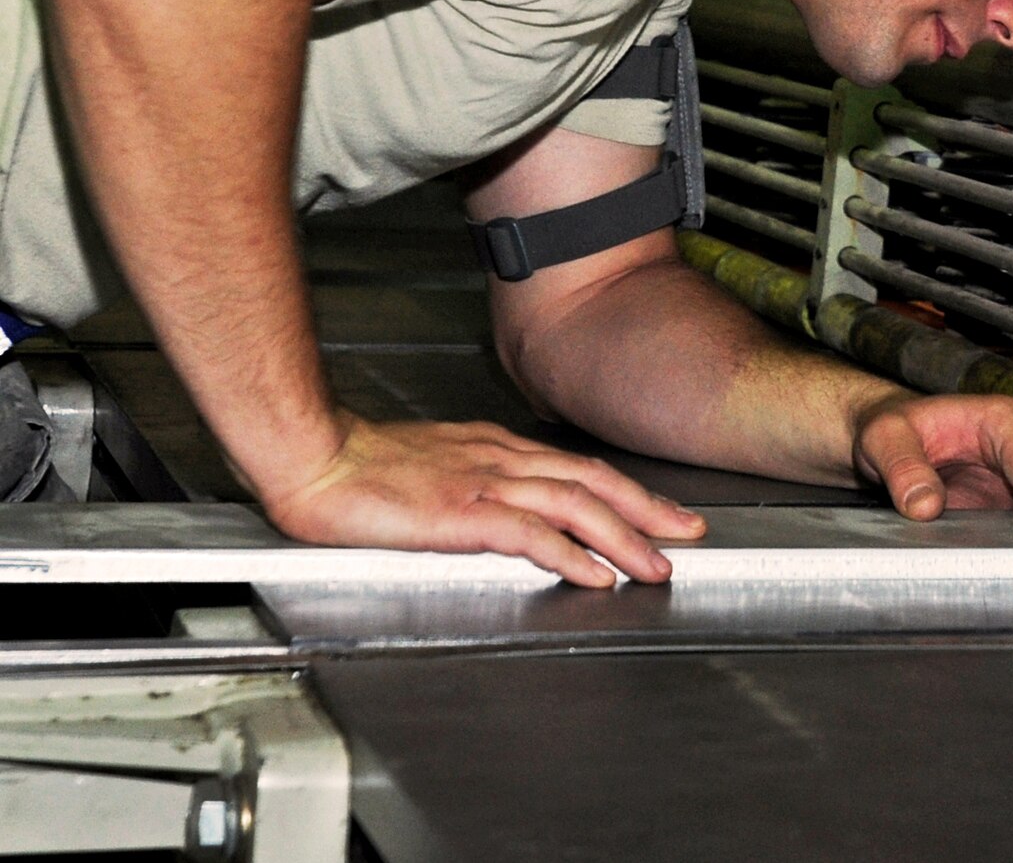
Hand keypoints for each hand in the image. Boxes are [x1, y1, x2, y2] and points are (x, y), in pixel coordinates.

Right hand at [261, 413, 705, 586]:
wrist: (313, 456)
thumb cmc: (360, 464)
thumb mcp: (435, 463)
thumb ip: (475, 481)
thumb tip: (506, 510)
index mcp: (494, 448)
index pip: (576, 467)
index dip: (624, 490)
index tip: (658, 510)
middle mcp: (500, 458)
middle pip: (592, 480)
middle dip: (647, 508)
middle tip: (688, 532)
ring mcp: (483, 482)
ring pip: (574, 505)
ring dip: (623, 536)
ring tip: (656, 564)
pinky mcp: (461, 512)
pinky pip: (531, 534)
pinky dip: (571, 554)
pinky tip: (595, 574)